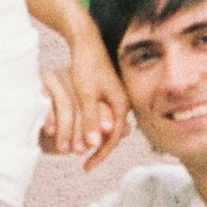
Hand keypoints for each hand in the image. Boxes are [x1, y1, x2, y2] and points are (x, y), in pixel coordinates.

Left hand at [62, 23, 125, 168]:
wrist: (86, 40)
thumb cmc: (86, 65)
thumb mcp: (86, 94)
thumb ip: (91, 119)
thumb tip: (95, 144)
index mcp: (121, 103)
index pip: (114, 138)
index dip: (100, 154)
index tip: (87, 166)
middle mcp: (123, 102)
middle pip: (113, 134)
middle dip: (99, 149)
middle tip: (86, 163)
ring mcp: (117, 97)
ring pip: (108, 125)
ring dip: (96, 139)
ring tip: (83, 151)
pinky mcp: (109, 92)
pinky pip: (104, 116)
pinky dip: (94, 126)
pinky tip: (84, 131)